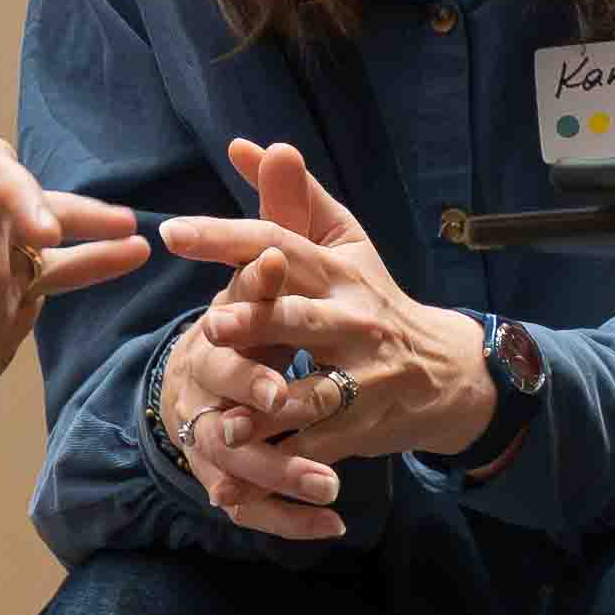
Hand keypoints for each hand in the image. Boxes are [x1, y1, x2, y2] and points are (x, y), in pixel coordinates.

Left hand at [146, 138, 509, 492]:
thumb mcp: (342, 243)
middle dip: (257, 322)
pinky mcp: (362, 425)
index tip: (173, 232)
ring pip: (309, 392)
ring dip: (263, 409)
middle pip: (299, 317)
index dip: (226, 238)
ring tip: (218, 421)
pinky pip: (315, 443)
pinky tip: (235, 469)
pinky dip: (278, 459)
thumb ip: (293, 198)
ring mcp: (361, 376)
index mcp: (337, 270)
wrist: (442, 372)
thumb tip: (247, 146)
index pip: (277, 245)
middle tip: (211, 326)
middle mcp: (352, 319)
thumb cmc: (372, 298)